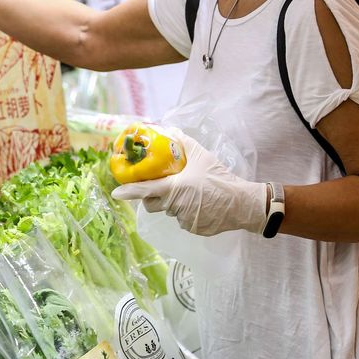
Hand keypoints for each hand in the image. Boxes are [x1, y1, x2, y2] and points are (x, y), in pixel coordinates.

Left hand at [111, 132, 268, 236]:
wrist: (243, 203)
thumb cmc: (220, 178)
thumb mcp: (202, 156)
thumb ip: (184, 142)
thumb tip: (170, 130)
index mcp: (174, 188)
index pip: (145, 190)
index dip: (129, 191)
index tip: (116, 193)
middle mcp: (176, 206)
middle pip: (153, 204)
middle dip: (154, 197)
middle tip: (165, 187)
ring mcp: (184, 220)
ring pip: (170, 212)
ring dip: (174, 204)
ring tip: (193, 195)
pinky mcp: (193, 229)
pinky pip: (183, 221)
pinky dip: (188, 213)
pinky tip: (202, 205)